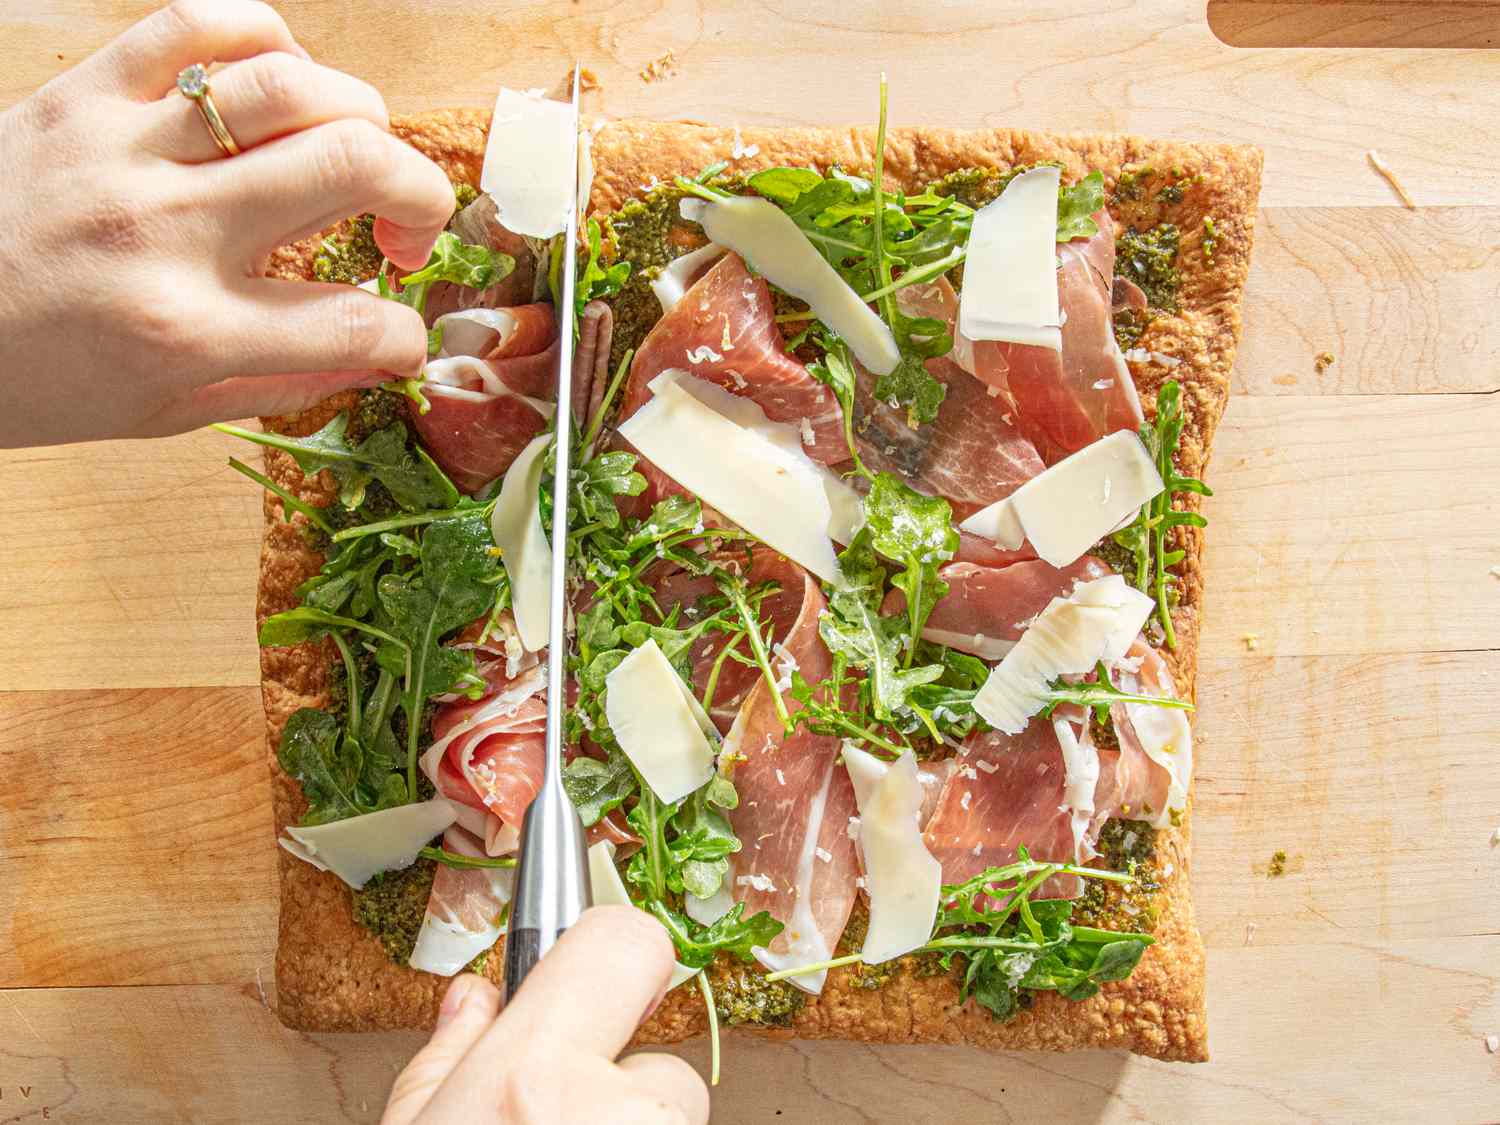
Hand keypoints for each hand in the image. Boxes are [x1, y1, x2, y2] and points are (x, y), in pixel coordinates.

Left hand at [0, 0, 456, 446]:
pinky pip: (198, 24)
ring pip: (291, 84)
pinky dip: (266, 40)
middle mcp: (166, 229)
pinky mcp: (84, 92)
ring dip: (359, 119)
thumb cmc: (29, 376)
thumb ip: (278, 383)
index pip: (358, 322)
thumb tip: (371, 355)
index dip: (407, 337)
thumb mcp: (162, 413)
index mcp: (186, 330)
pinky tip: (279, 88)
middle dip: (421, 197)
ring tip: (349, 157)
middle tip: (402, 231)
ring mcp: (123, 148)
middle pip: (353, 164)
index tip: (399, 339)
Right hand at [382, 906, 709, 1124]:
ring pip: (665, 1115)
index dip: (613, 948)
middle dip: (614, 1079)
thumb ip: (446, 1061)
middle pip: (654, 1055)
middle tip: (554, 1114)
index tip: (597, 968)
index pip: (624, 942)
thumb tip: (474, 1000)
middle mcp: (612, 1115)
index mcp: (531, 1077)